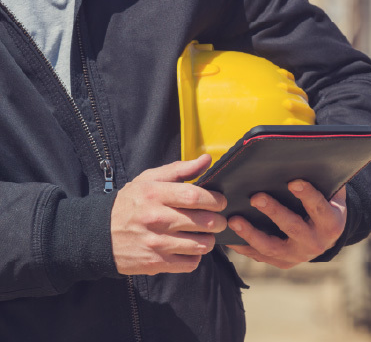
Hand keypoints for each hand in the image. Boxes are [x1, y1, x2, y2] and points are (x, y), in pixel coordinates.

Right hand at [110, 154, 226, 274]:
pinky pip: (190, 263)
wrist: (98, 234)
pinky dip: (196, 256)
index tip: (220, 201)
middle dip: (219, 221)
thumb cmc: (129, 203)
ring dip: (209, 240)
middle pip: (203, 221)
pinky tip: (190, 248)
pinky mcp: (155, 263)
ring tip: (205, 234)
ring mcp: (156, 243)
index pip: (194, 196)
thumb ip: (180, 169)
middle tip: (219, 219)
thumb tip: (206, 159)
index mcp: (154, 194)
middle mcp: (156, 218)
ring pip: (201, 244)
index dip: (215, 199)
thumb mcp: (148, 180)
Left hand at [227, 181, 346, 268]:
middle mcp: (315, 243)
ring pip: (272, 247)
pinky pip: (260, 256)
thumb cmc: (326, 205)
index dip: (307, 195)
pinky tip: (229, 237)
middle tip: (256, 197)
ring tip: (234, 220)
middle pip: (292, 228)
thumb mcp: (331, 194)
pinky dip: (243, 247)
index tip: (293, 182)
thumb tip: (306, 157)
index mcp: (331, 224)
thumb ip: (323, 180)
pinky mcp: (282, 263)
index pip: (319, 208)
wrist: (327, 236)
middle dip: (273, 212)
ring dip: (251, 234)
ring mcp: (297, 256)